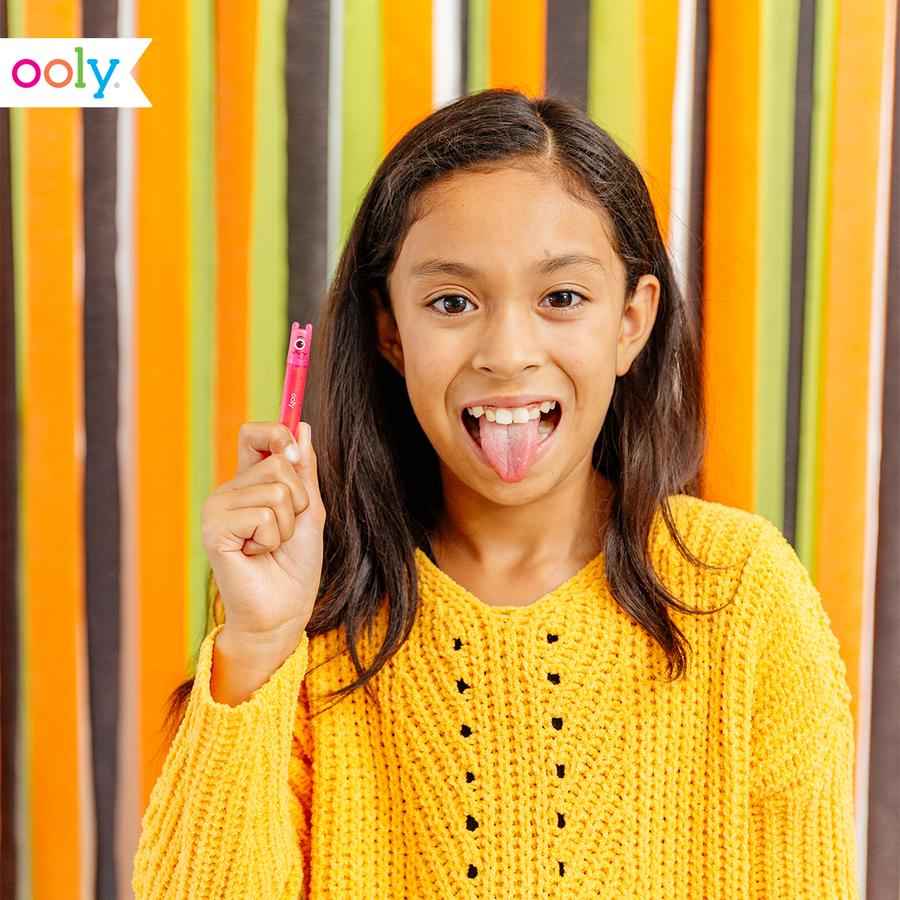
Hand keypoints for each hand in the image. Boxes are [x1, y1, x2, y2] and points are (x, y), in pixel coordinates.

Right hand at [201, 421, 324, 647]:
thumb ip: (304, 470)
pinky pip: (263, 516)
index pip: (253, 434)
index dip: (277, 434)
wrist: (285, 610)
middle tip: (283, 531)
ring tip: (270, 546)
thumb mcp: (309, 509)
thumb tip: (301, 426)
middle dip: (298, 500)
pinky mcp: (214, 529)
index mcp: (248, 482)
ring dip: (286, 524)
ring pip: (276, 490)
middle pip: (278, 463)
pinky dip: (272, 539)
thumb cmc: (295, 564)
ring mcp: (217, 508)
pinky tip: (256, 555)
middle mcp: (228, 491)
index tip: (295, 454)